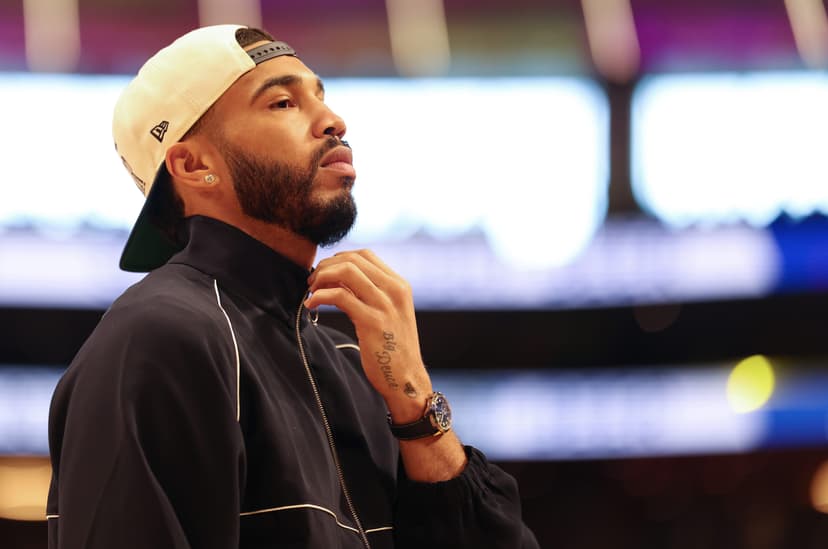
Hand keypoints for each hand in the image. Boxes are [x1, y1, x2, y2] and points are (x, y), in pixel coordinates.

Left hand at [305, 250, 432, 422]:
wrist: (405, 378)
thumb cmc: (392, 349)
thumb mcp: (389, 313)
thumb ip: (371, 294)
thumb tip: (339, 278)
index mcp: (399, 285)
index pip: (365, 254)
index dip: (339, 258)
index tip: (325, 272)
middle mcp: (394, 290)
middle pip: (352, 259)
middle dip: (326, 266)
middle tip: (312, 281)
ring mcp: (385, 305)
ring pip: (346, 272)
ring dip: (321, 277)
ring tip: (312, 291)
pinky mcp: (372, 322)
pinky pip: (340, 297)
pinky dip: (320, 297)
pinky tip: (312, 306)